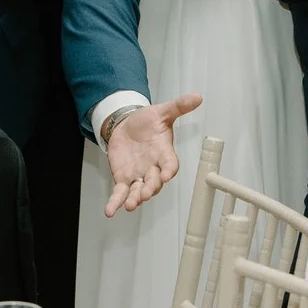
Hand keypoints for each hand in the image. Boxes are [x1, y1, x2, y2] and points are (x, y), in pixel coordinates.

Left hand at [102, 94, 200, 215]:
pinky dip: (115, 202)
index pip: (170, 164)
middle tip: (146, 193)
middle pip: (155, 182)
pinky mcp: (123, 178)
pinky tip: (110, 211)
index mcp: (164, 153)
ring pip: (138, 191)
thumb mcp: (161, 111)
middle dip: (151, 188)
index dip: (169, 169)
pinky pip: (120, 193)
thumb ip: (178, 106)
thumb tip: (197, 97)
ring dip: (135, 199)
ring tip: (131, 204)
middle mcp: (153, 168)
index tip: (168, 173)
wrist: (126, 125)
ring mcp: (138, 175)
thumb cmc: (146, 122)